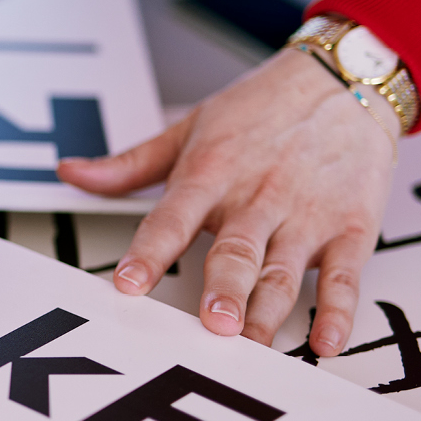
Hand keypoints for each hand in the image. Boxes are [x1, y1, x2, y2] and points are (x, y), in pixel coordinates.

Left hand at [58, 47, 401, 353]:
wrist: (342, 79)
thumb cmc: (263, 106)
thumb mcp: (191, 126)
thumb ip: (131, 163)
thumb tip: (72, 173)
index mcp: (212, 172)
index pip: (173, 218)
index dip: (149, 253)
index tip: (128, 285)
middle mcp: (258, 196)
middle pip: (236, 252)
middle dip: (224, 290)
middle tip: (212, 326)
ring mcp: (306, 214)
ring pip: (284, 270)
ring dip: (269, 309)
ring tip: (254, 342)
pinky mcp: (349, 227)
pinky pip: (345, 275)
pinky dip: (339, 310)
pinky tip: (327, 340)